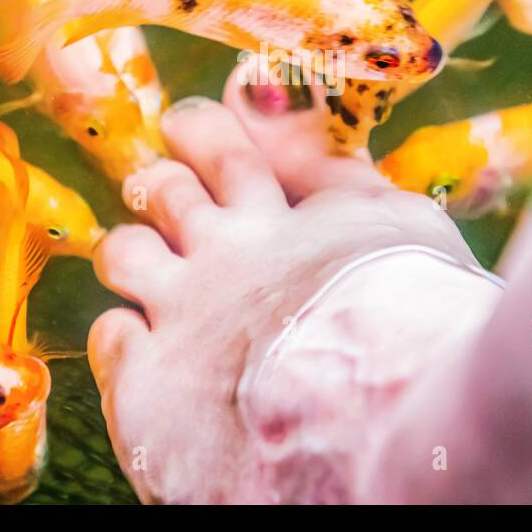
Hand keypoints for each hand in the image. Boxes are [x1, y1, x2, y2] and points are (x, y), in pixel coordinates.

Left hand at [87, 63, 497, 502]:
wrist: (393, 406)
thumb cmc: (421, 314)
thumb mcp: (402, 222)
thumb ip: (344, 176)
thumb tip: (302, 132)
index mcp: (279, 215)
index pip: (223, 150)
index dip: (200, 132)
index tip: (184, 125)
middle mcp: (223, 253)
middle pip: (164, 190)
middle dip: (157, 183)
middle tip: (157, 188)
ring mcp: (182, 313)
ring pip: (124, 252)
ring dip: (129, 249)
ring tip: (137, 262)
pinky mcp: (150, 381)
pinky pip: (110, 335)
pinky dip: (120, 332)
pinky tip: (138, 344)